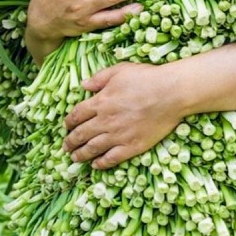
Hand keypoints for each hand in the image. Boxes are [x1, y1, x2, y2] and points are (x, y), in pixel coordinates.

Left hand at [62, 62, 187, 169]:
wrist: (170, 93)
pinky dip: (101, 163)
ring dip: (81, 154)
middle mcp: (105, 121)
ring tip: (74, 158)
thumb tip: (83, 85)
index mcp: (100, 102)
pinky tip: (95, 165)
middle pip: (81, 134)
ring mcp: (118, 136)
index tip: (66, 126)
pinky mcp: (131, 147)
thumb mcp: (119, 71)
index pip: (77, 115)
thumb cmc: (146, 78)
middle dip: (70, 141)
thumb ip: (99, 78)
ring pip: (92, 149)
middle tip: (65, 147)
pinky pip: (111, 158)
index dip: (69, 122)